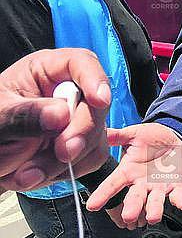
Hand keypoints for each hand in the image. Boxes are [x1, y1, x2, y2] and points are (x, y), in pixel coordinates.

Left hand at [0, 49, 110, 191]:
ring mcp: (78, 118)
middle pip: (95, 105)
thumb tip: (61, 114)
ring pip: (96, 136)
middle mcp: (67, 91)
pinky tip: (39, 174)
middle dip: (80, 133)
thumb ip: (26, 116)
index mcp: (44, 71)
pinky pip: (93, 156)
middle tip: (62, 153)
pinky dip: (69, 172)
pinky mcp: (83, 142)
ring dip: (66, 162)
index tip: (99, 101)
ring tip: (27, 174)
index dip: (94, 80)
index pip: (80, 63)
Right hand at [86, 123, 181, 227]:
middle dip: (132, 208)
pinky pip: (179, 195)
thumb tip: (102, 132)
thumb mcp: (134, 134)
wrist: (174, 139)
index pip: (113, 184)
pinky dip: (181, 200)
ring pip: (155, 202)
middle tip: (128, 216)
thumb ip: (118, 136)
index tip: (92, 205)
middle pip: (135, 198)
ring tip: (153, 217)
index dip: (103, 194)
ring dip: (154, 210)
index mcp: (128, 172)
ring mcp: (159, 187)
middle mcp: (142, 183)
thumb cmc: (151, 139)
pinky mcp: (178, 186)